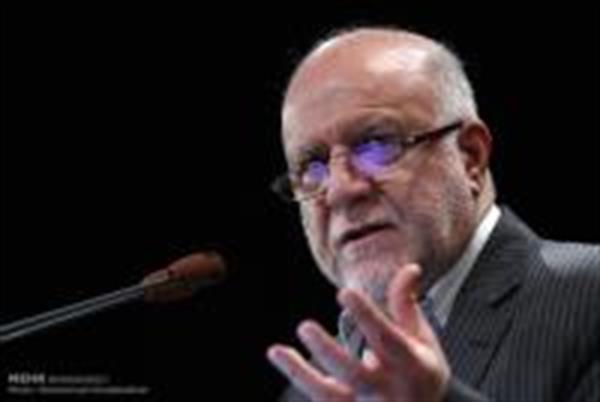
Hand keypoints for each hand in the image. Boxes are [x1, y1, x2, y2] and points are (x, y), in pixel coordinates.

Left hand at [267, 264, 449, 401]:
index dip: (367, 316)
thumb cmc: (420, 373)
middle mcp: (390, 391)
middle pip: (355, 375)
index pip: (388, 340)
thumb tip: (408, 268)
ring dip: (301, 374)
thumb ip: (406, 305)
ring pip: (330, 396)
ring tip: (276, 351)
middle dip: (328, 352)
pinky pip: (321, 401)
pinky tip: (280, 356)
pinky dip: (301, 378)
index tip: (344, 292)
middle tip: (304, 327)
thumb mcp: (422, 340)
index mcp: (413, 366)